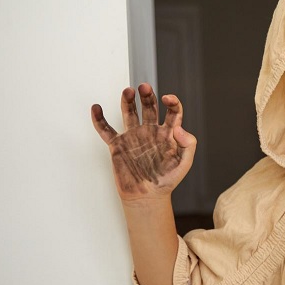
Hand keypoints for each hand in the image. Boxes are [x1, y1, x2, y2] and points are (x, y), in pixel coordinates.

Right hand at [91, 83, 195, 200]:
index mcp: (168, 133)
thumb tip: (179, 128)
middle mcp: (151, 131)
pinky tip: (96, 108)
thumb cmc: (167, 180)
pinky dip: (99, 119)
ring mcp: (134, 137)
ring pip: (129, 113)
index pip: (172, 112)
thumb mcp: (184, 163)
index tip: (168, 98)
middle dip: (147, 96)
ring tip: (128, 91)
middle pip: (149, 107)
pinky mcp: (118, 145)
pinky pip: (106, 130)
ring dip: (127, 101)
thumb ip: (188, 144)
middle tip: (144, 87)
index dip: (172, 102)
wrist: (147, 197)